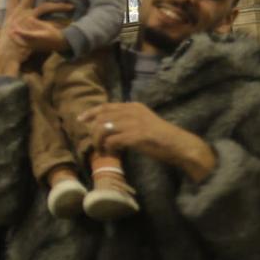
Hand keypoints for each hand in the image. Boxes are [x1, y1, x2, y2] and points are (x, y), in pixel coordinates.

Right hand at [0, 0, 74, 75]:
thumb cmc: (2, 48)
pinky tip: (69, 22)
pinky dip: (61, 22)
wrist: (8, 55)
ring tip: (69, 5)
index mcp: (10, 15)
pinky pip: (52, 22)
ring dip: (58, 5)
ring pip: (45, 6)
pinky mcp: (37, 26)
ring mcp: (29, 18)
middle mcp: (19, 13)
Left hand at [79, 102, 216, 181]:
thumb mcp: (142, 123)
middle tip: (95, 144)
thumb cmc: (160, 138)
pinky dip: (109, 148)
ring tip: (103, 150)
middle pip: (102, 118)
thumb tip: (106, 127)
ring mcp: (135, 123)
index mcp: (134, 106)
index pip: (106, 106)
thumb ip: (127, 121)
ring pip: (104, 129)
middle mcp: (132, 111)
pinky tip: (112, 153)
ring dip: (99, 141)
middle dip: (94, 132)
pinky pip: (113, 141)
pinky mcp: (137, 136)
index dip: (91, 113)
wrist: (179, 145)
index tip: (81, 120)